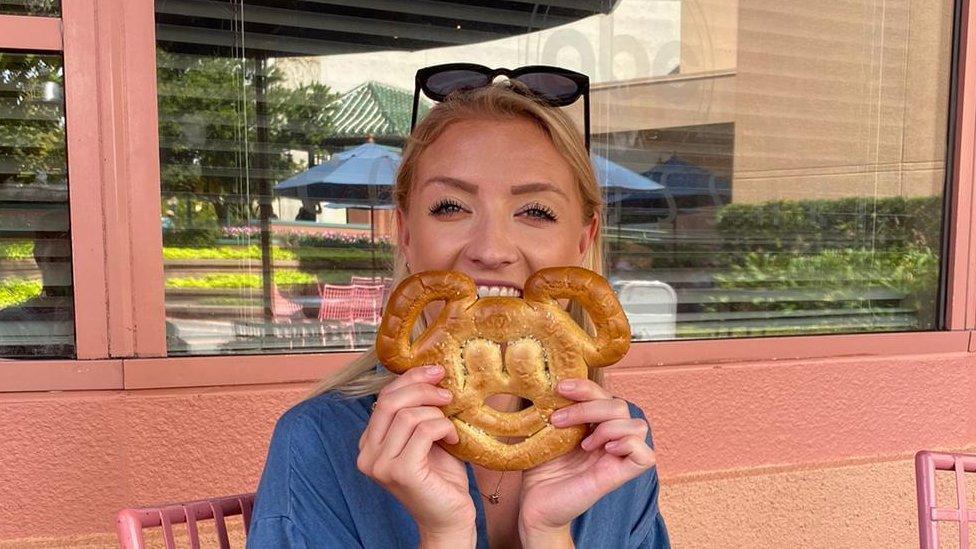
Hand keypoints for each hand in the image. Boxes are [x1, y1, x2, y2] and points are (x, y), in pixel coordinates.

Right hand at [357, 365, 475, 544]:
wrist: (449, 517)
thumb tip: (430, 374)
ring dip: (437, 414)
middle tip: (447, 393)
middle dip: (422, 388)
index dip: (410, 379)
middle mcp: (368, 454)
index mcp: (370, 443)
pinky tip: (453, 439)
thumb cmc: (440, 477)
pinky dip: (443, 428)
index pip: (384, 397)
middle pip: (391, 401)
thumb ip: (418, 412)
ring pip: (408, 415)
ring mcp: (381, 465)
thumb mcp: (425, 437)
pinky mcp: (401, 472)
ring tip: (451, 426)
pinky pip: (423, 431)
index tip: (436, 371)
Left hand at [518, 379, 655, 538]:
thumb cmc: (540, 469)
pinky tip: (604, 449)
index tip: (561, 388)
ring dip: (608, 426)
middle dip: (589, 406)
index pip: (604, 395)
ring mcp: (616, 457)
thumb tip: (550, 383)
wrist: (535, 504)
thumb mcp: (545, 432)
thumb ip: (556, 409)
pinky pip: (645, 455)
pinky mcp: (620, 476)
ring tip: (583, 443)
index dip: (587, 386)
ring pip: (637, 424)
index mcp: (594, 425)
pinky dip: (628, 445)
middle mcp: (609, 438)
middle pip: (620, 406)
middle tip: (558, 420)